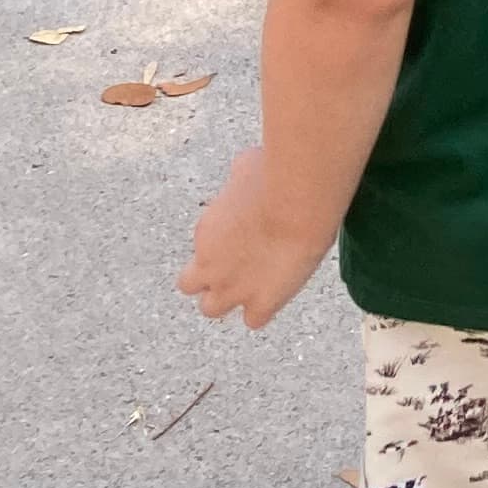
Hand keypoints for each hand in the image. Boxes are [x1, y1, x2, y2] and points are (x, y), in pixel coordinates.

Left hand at [178, 145, 326, 327]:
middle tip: (237, 266)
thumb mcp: (245, 167)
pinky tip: (279, 291)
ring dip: (229, 298)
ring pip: (212, 309)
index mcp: (205, 231)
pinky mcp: (261, 302)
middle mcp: (209, 266)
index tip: (237, 238)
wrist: (296, 202)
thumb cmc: (274, 174)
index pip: (200, 250)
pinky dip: (263, 309)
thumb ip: (238, 182)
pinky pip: (254, 320)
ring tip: (255, 285)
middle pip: (190, 286)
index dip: (217, 247)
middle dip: (210, 278)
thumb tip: (243, 174)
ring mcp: (233, 288)